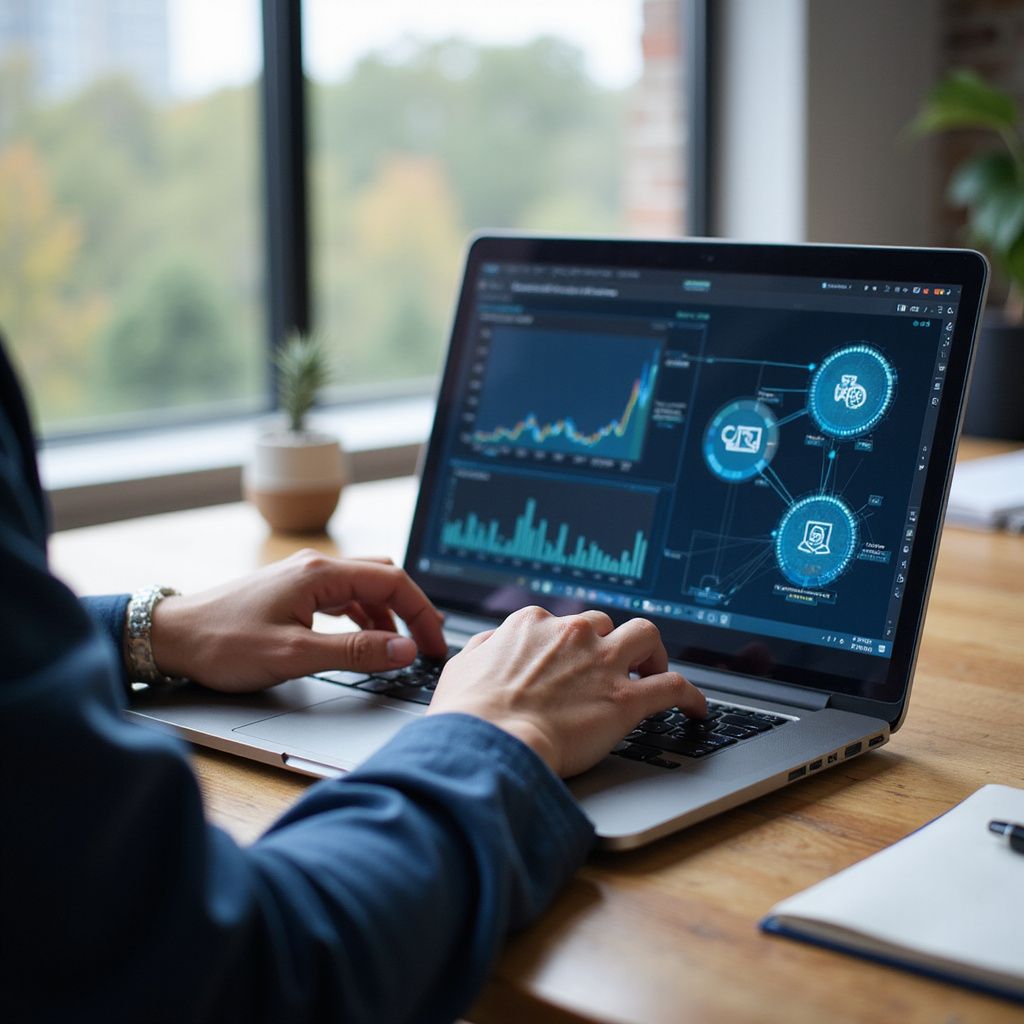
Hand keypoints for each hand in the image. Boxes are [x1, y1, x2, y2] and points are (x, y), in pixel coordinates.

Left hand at [146, 550, 447, 692]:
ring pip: (363, 587)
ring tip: (399, 647)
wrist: (170, 637)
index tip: (434, 645)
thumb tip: (404, 649)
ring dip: (387, 614)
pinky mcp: (292, 592)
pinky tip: (364, 640)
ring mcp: (302, 577)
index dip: (421, 613)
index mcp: (319, 573)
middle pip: (382, 577)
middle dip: (410, 609)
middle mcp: (315, 567)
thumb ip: (355, 652)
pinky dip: (363, 617)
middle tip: (425, 644)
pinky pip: (342, 597)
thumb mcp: (295, 654)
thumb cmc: (223, 643)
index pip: (392, 580)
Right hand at [427, 606, 704, 777]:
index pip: (562, 622)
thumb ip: (485, 649)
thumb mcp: (463, 668)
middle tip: (610, 667)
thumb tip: (492, 646)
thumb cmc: (469, 714)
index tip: (574, 657)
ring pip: (647, 635)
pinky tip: (696, 710)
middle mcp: (572, 633)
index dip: (571, 642)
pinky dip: (692, 697)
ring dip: (653, 652)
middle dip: (610, 643)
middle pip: (605, 624)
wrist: (488, 742)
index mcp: (533, 624)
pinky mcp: (626, 699)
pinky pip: (674, 687)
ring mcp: (602, 663)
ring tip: (654, 670)